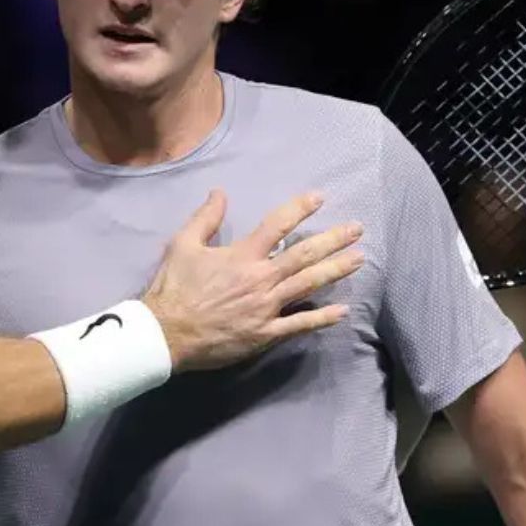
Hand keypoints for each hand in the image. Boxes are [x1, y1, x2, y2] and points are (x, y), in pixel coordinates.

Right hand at [141, 190, 363, 371]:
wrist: (166, 333)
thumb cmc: (174, 287)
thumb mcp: (182, 244)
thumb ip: (205, 218)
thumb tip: (220, 192)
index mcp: (242, 255)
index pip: (278, 225)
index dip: (300, 209)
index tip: (320, 198)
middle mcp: (261, 278)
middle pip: (304, 255)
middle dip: (333, 240)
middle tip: (357, 229)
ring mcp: (266, 308)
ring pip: (308, 285)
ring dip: (336, 270)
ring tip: (359, 259)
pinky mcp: (265, 334)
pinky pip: (299, 325)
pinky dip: (322, 318)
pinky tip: (342, 311)